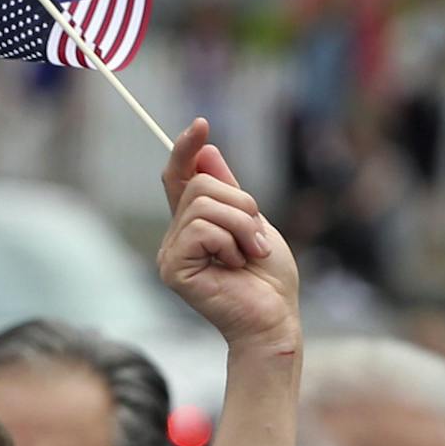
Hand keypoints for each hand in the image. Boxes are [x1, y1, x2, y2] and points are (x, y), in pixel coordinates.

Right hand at [158, 118, 300, 354]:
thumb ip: (230, 192)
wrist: (274, 320)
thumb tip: (206, 151)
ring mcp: (171, 254)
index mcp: (194, 227)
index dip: (186, 150)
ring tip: (251, 255)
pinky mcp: (173, 269)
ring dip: (242, 226)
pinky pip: (202, 229)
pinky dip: (230, 242)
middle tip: (257, 240)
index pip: (180, 178)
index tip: (200, 125)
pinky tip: (235, 266)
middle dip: (241, 204)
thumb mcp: (255, 224)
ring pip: (204, 205)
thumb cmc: (269, 281)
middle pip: (200, 184)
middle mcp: (176, 238)